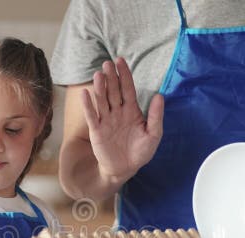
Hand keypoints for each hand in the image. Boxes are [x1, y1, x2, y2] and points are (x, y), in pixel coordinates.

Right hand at [80, 57, 163, 180]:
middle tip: (107, 63)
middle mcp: (117, 112)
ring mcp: (106, 120)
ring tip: (98, 75)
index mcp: (131, 110)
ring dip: (100, 88)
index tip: (121, 61)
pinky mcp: (96, 130)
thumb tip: (160, 96)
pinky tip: (85, 94)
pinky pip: (91, 115)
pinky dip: (88, 105)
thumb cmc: (140, 152)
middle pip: (113, 91)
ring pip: (102, 101)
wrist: (125, 168)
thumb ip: (156, 116)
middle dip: (111, 78)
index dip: (124, 75)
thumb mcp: (153, 135)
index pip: (127, 89)